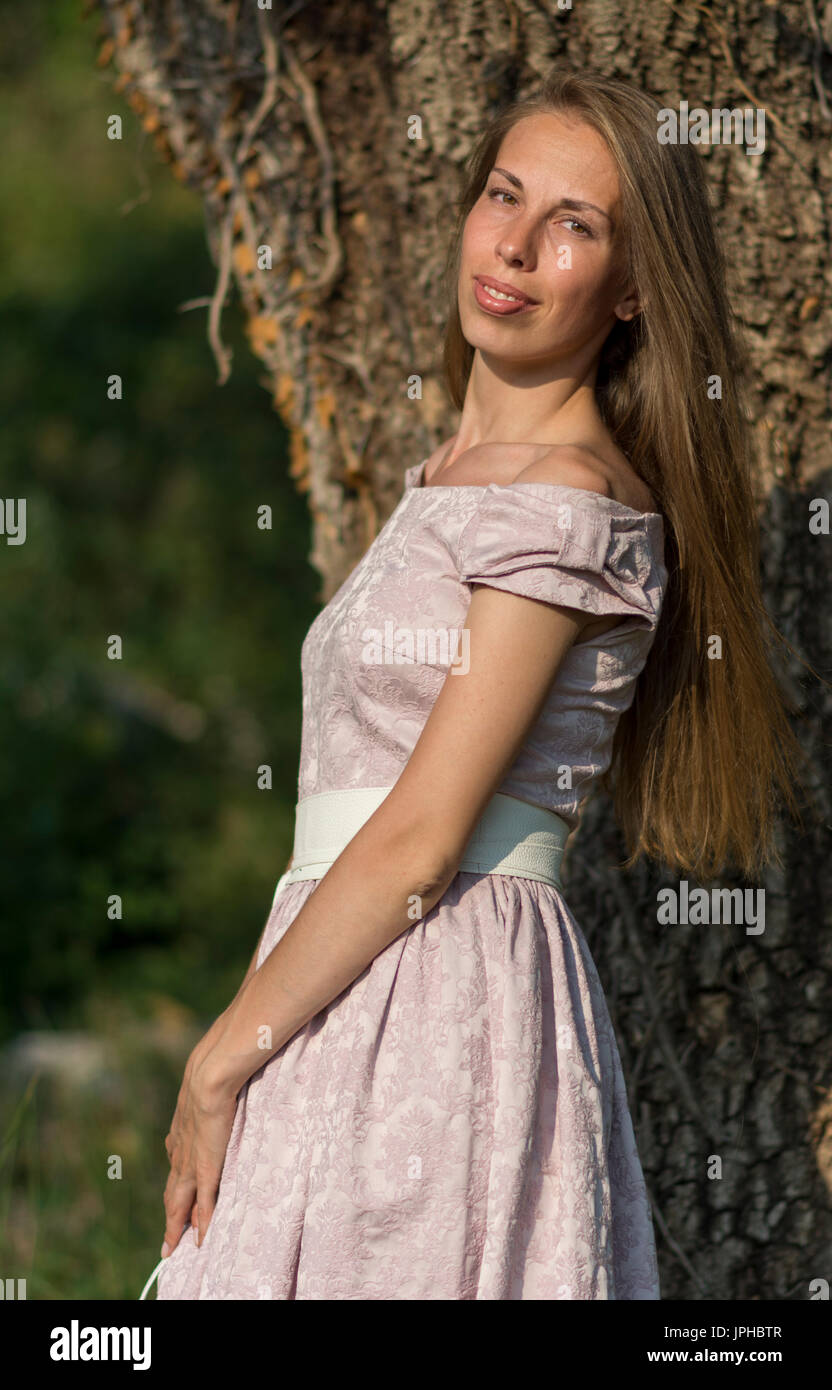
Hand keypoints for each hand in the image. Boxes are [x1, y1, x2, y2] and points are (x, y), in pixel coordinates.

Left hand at [161, 1042, 238, 1257]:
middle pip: (172, 1192)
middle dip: (170, 1217)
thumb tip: (221, 1094)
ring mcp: (191, 1163)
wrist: (209, 1077)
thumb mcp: (207, 1092)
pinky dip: (202, 1223)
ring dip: (176, 1226)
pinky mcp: (205, 1169)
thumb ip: (211, 1100)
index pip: (177, 1168)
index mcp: (181, 1134)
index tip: (174, 1204)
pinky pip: (203, 1204)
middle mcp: (180, 1152)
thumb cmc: (214, 1075)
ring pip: (179, 1203)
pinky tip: (202, 1240)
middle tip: (168, 1241)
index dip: (175, 1188)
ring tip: (173, 1246)